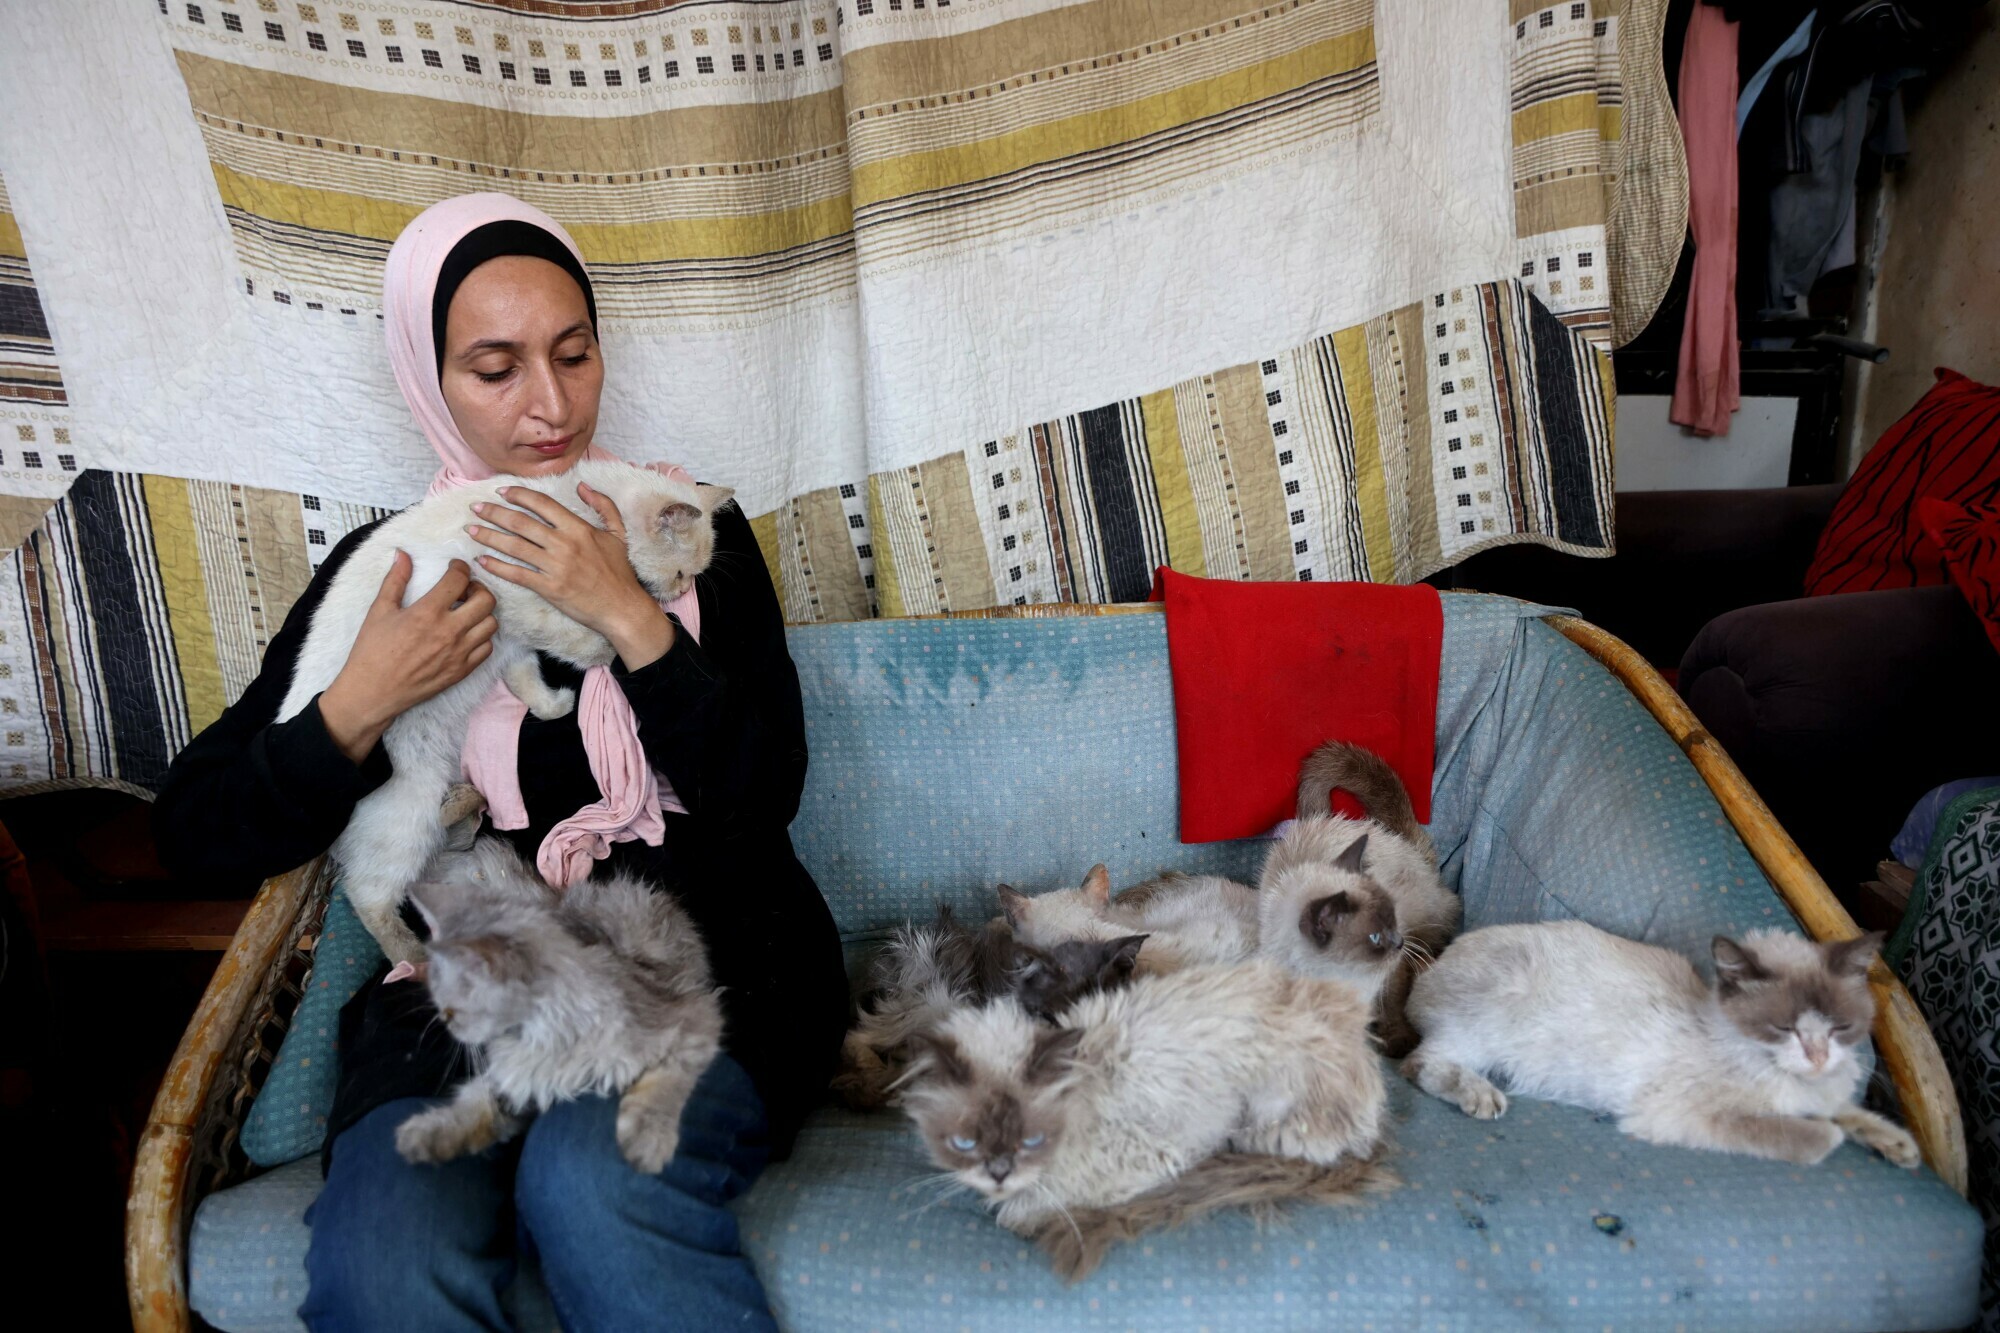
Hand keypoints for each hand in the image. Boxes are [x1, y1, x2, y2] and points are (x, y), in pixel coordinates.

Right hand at [317, 553, 497, 764]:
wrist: (373, 692)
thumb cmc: (372, 650)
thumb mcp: (380, 610)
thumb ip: (395, 580)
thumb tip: (403, 554)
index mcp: (428, 613)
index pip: (459, 579)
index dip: (460, 568)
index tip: (455, 568)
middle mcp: (449, 632)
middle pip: (486, 600)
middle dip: (479, 588)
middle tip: (464, 590)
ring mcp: (459, 653)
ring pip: (491, 624)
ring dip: (482, 613)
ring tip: (466, 612)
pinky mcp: (462, 671)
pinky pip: (487, 648)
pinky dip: (481, 637)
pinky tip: (465, 634)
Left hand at [467, 482, 675, 669]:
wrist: (622, 608)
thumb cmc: (620, 572)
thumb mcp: (618, 533)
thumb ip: (603, 505)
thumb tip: (582, 486)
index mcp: (578, 528)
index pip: (542, 504)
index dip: (519, 495)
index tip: (502, 491)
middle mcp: (563, 544)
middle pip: (521, 523)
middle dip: (494, 513)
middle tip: (476, 508)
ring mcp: (555, 567)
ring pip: (514, 546)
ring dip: (488, 536)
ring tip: (470, 530)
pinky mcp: (549, 588)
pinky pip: (517, 574)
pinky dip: (497, 567)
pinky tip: (482, 561)